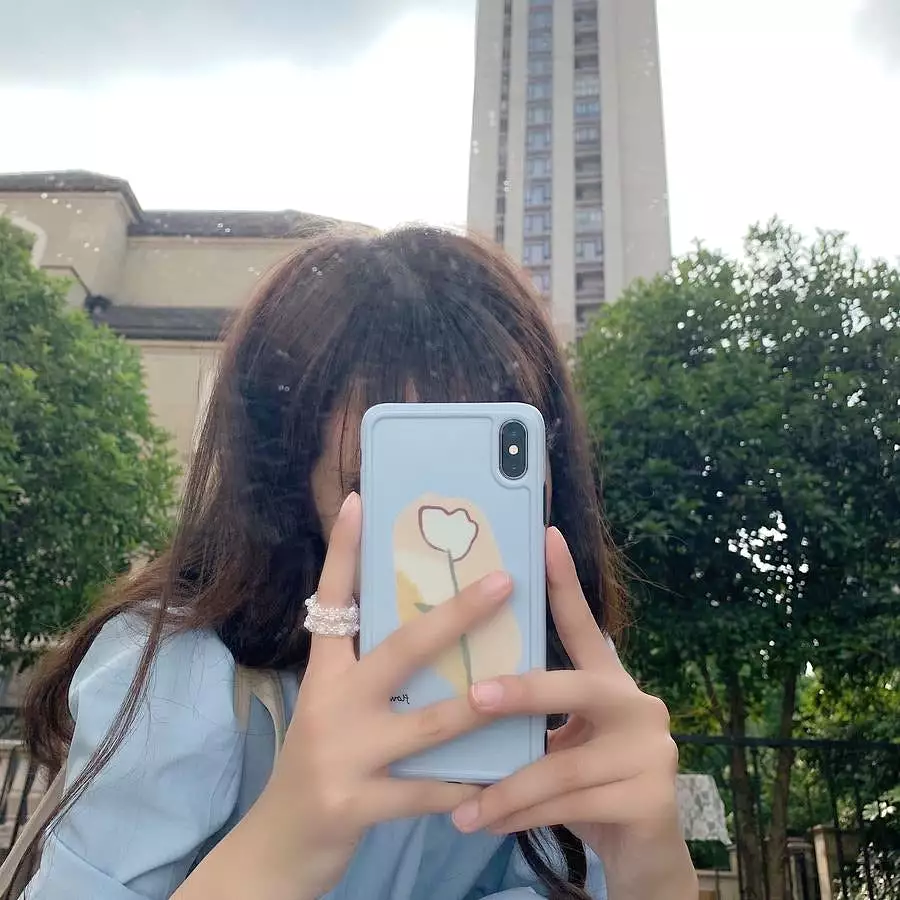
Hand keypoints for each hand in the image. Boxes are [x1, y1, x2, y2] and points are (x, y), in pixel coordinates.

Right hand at [234, 492, 512, 899]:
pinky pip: (426, 793)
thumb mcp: (333, 709)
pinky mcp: (355, 804)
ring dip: (478, 703)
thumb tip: (429, 632)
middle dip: (456, 614)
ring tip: (520, 682)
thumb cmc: (319, 764)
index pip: (333, 600)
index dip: (345, 551)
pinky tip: (500, 784)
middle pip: (399, 648)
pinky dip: (464, 788)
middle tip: (503, 581)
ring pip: (426, 722)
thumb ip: (369, 675)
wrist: (276, 846)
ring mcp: (342, 754)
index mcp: (325, 674)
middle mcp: (331, 703)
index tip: (360, 501)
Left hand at [449, 527, 695, 898]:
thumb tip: (462, 693)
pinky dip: (523, 817)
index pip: (585, 625)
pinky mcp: (651, 797)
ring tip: (461, 807)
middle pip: (575, 687)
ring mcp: (652, 751)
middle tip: (472, 698)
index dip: (565, 581)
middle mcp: (638, 705)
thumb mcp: (564, 743)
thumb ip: (535, 718)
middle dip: (521, 693)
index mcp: (611, 683)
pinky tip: (487, 823)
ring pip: (562, 764)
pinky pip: (570, 805)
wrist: (643, 857)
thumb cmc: (590, 788)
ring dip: (505, 788)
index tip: (545, 535)